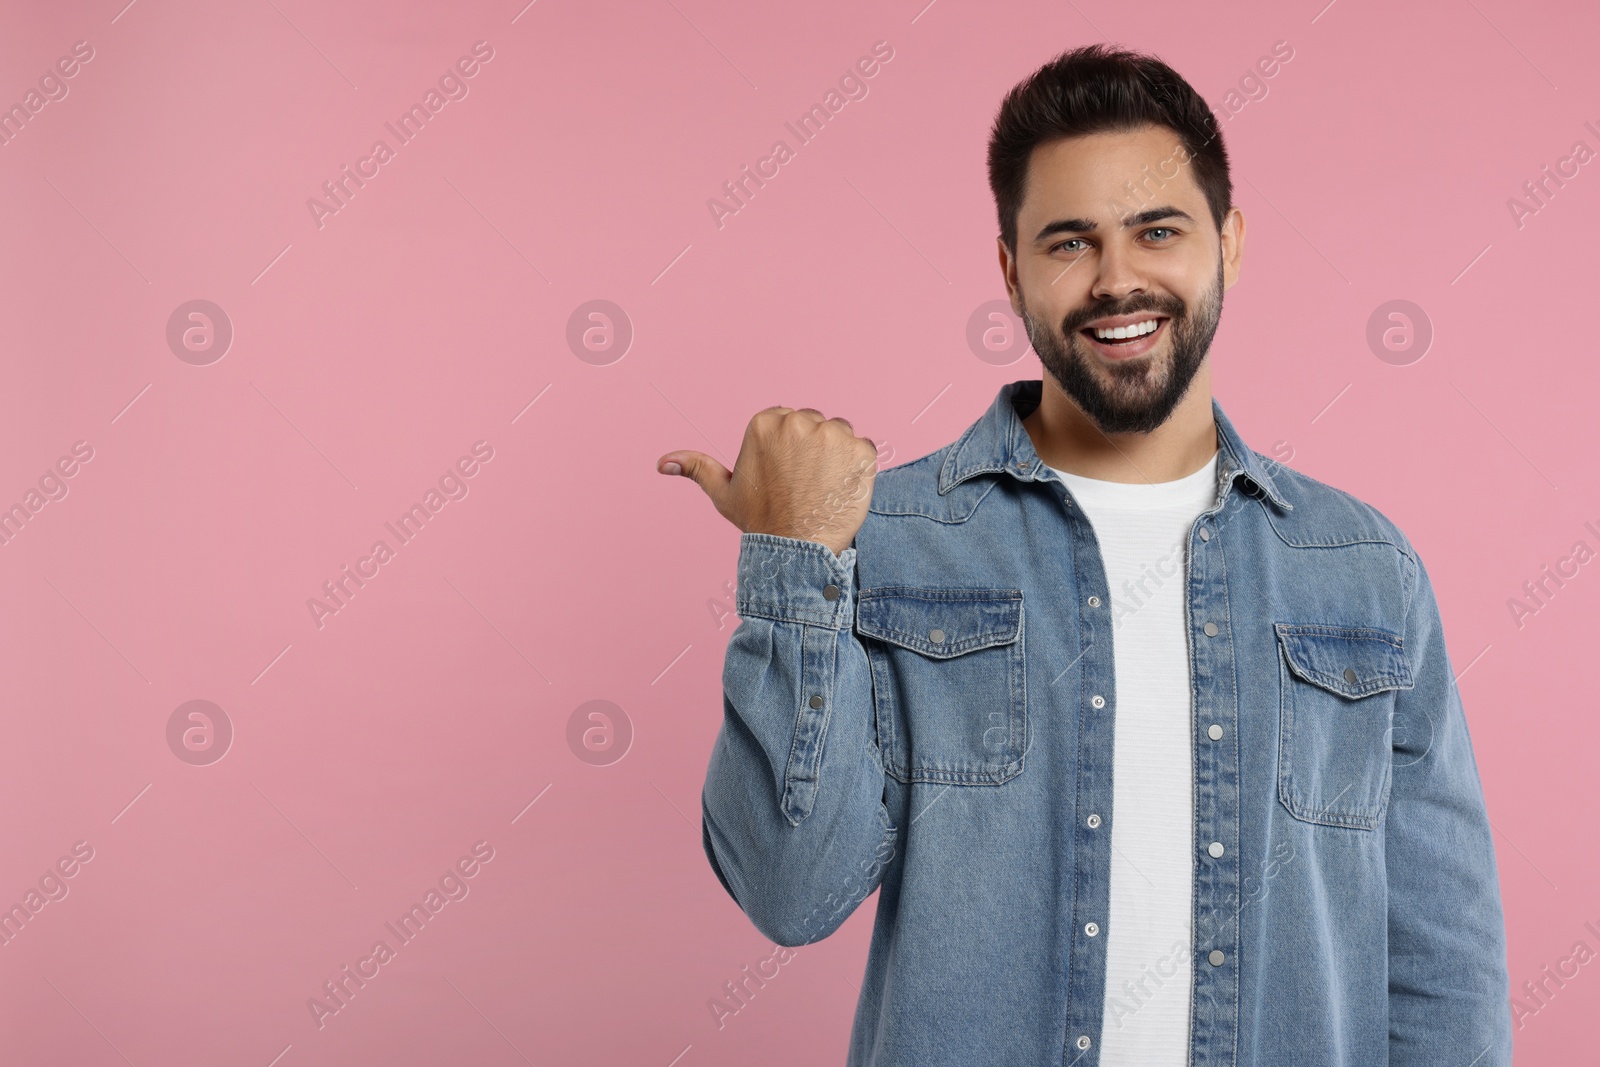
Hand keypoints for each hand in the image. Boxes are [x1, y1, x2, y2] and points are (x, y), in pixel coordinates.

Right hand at [657, 406, 876, 556]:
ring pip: (841, 435)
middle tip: (805, 485)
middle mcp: (798, 421)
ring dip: (837, 457)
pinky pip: (865, 451)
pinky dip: (858, 469)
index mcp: (764, 422)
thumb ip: (697, 469)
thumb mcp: (724, 494)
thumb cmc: (760, 522)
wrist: (797, 551)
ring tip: (823, 489)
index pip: (788, 422)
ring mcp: (832, 434)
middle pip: (815, 424)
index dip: (790, 450)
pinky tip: (841, 491)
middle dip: (813, 450)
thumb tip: (663, 463)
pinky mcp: (861, 450)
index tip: (786, 475)